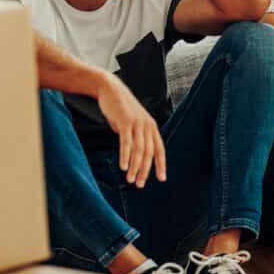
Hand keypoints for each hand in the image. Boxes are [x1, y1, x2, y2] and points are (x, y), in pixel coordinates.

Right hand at [96, 73, 165, 187]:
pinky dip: (125, 155)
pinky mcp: (125, 122)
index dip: (161, 164)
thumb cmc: (121, 110)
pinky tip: (123, 166)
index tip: (161, 179)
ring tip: (130, 179)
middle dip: (145, 170)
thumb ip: (136, 138)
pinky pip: (126, 142)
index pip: (159, 149)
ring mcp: (137, 123)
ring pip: (138, 150)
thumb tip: (133, 157)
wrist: (111, 90)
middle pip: (149, 153)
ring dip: (134, 166)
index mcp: (152, 127)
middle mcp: (147, 126)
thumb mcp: (133, 124)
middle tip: (139, 184)